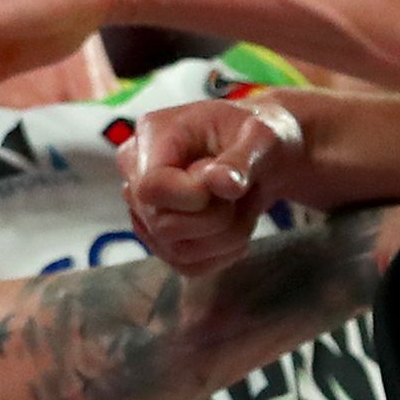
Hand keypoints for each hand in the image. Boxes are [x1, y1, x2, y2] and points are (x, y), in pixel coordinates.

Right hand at [119, 97, 303, 274]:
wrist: (262, 157)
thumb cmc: (259, 137)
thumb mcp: (262, 137)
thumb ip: (242, 159)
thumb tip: (221, 183)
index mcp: (153, 134)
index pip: (152, 188)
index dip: (192, 198)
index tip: (229, 184)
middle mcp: (136, 172)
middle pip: (163, 225)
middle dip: (217, 218)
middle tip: (241, 191)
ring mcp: (143, 208)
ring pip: (177, 251)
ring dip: (226, 237)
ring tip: (242, 205)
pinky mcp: (159, 238)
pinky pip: (188, 266)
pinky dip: (223, 253)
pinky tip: (236, 225)